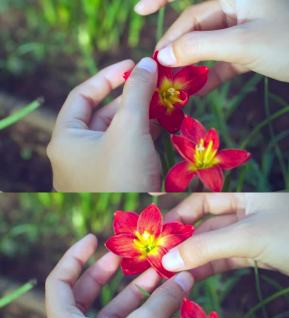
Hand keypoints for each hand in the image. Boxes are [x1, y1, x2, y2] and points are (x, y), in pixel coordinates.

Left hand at [46, 234, 194, 317]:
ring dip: (136, 291)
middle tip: (128, 254)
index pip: (59, 283)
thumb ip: (163, 297)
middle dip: (109, 272)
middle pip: (87, 296)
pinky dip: (147, 313)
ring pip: (114, 313)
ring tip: (160, 273)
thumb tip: (185, 275)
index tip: (95, 238)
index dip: (75, 256)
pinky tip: (169, 299)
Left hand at [47, 58, 161, 190]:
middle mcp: (76, 154)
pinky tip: (166, 130)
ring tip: (167, 105)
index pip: (83, 95)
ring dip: (142, 118)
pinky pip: (128, 152)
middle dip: (132, 99)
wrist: (135, 229)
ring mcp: (95, 171)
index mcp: (66, 138)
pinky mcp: (115, 183)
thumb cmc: (124, 176)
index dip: (109, 76)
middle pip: (103, 115)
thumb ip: (138, 92)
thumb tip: (147, 63)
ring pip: (119, 134)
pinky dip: (145, 138)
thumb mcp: (130, 128)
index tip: (136, 65)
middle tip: (157, 86)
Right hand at [134, 0, 288, 99]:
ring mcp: (251, 27)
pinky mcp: (259, 48)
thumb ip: (200, 47)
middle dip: (179, 45)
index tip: (139, 12)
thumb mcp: (241, 45)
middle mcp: (243, 4)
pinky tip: (198, 89)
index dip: (161, 0)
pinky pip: (226, 58)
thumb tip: (164, 55)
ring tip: (174, 82)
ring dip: (194, 61)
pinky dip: (213, 72)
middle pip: (199, 22)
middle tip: (159, 69)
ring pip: (212, 42)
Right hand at [159, 193, 288, 292]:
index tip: (154, 235)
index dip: (178, 215)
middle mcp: (250, 212)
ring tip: (165, 276)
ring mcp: (257, 235)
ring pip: (217, 246)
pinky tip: (192, 279)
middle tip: (153, 263)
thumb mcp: (250, 237)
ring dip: (193, 260)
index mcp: (248, 195)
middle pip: (207, 226)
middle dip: (182, 243)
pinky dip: (211, 269)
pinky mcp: (264, 256)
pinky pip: (230, 260)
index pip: (204, 200)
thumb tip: (167, 259)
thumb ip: (207, 247)